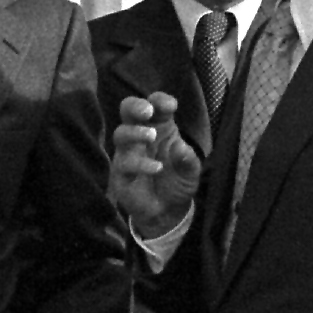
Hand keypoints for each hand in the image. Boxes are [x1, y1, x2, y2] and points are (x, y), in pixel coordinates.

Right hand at [110, 93, 201, 234]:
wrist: (168, 212)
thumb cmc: (178, 182)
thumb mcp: (191, 170)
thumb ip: (187, 158)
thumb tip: (180, 147)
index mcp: (160, 127)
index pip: (155, 105)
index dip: (160, 101)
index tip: (170, 106)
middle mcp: (140, 136)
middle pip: (128, 111)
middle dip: (135, 106)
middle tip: (147, 111)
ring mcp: (128, 153)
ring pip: (121, 134)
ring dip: (135, 132)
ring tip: (150, 135)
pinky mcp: (121, 173)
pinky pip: (124, 164)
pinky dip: (140, 164)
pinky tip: (157, 168)